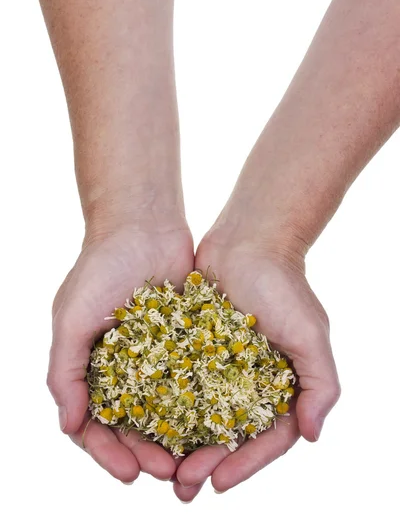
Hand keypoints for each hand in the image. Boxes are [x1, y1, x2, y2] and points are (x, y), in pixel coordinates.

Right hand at [48, 224, 193, 482]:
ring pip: (166, 407)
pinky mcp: (187, 339)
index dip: (108, 452)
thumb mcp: (71, 319)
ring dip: (176, 436)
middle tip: (167, 472)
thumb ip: (64, 371)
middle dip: (146, 451)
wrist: (142, 226)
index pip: (94, 423)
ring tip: (192, 458)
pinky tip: (216, 421)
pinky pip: (193, 377)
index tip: (128, 472)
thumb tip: (70, 426)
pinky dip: (201, 401)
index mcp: (90, 366)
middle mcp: (123, 366)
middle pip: (133, 423)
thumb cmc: (99, 268)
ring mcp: (156, 354)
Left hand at [174, 235, 339, 499]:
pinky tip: (143, 421)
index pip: (267, 438)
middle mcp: (251, 380)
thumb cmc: (283, 286)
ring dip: (182, 442)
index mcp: (282, 385)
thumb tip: (312, 435)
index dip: (245, 465)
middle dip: (207, 462)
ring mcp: (221, 364)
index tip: (218, 483)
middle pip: (230, 433)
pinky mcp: (194, 346)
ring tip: (158, 466)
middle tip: (180, 485)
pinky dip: (165, 404)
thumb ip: (320, 384)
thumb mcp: (310, 334)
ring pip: (200, 413)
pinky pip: (179, 381)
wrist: (249, 240)